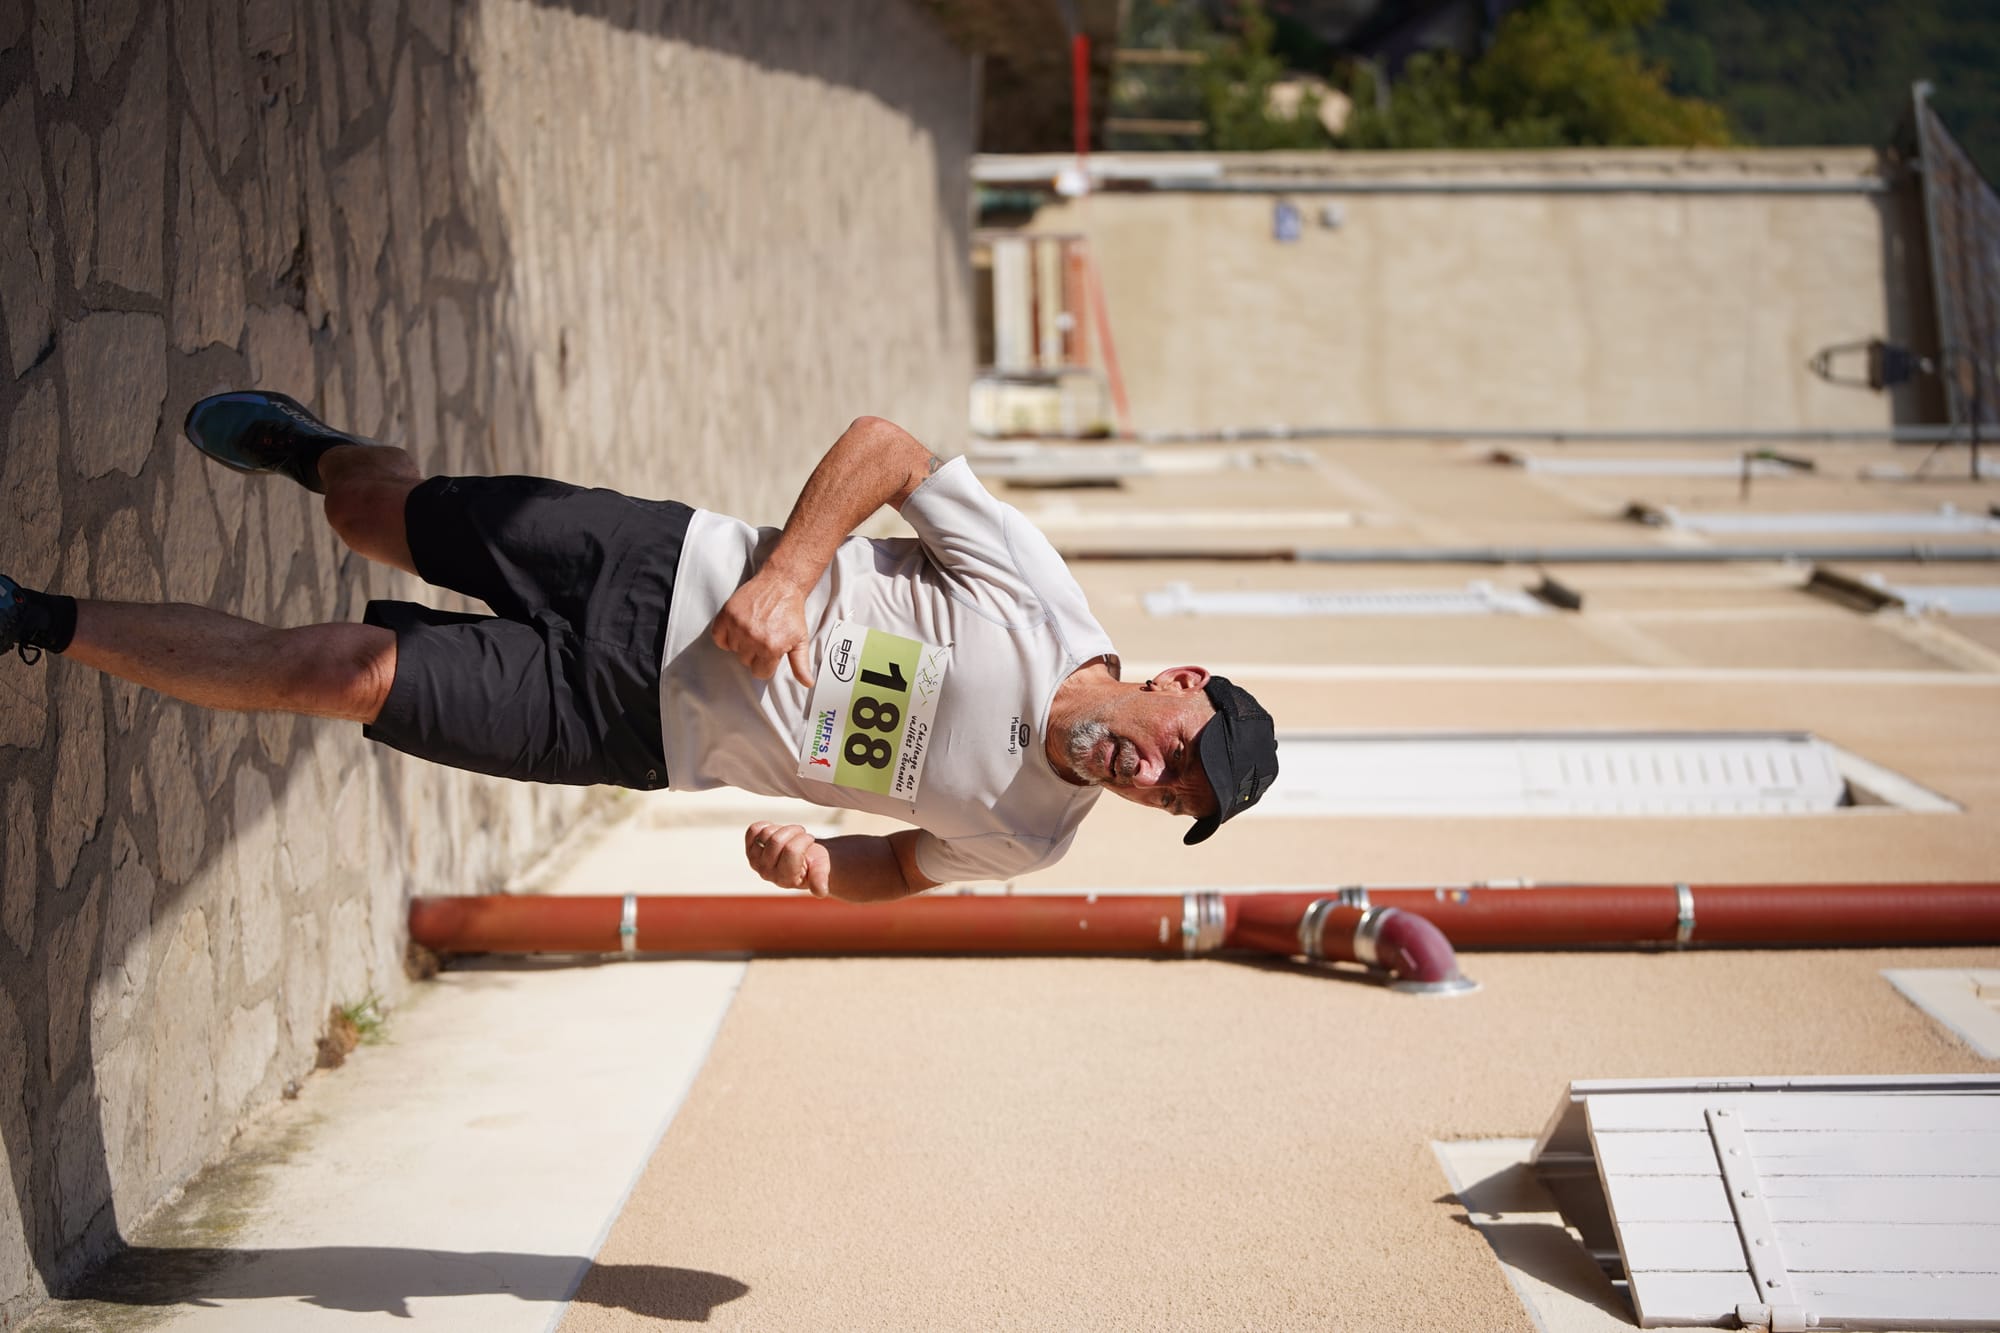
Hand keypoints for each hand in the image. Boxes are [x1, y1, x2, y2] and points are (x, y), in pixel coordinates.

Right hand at [710, 568, 812, 684]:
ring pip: (732, 649)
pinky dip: (724, 635)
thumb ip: (801, 664)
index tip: (769, 654)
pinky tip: (737, 629)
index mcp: (771, 647)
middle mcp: (753, 638)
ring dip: (740, 643)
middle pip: (745, 661)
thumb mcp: (800, 640)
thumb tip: (807, 683)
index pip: (760, 672)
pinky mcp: (728, 614)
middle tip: (763, 637)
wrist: (781, 584)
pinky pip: (718, 636)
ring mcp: (739, 626)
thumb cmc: (791, 611)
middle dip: (754, 653)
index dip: (765, 664)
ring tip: (752, 629)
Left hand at [745, 821, 830, 896]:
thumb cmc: (813, 862)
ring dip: (782, 829)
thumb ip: (820, 878)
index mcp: (785, 879)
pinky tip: (777, 834)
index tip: (810, 840)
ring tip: (790, 837)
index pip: (791, 850)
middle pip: (776, 840)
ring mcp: (756, 861)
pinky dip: (767, 826)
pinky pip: (754, 829)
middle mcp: (767, 873)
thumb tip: (821, 891)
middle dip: (794, 831)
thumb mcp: (821, 868)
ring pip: (765, 833)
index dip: (804, 839)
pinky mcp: (750, 849)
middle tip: (801, 835)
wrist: (802, 858)